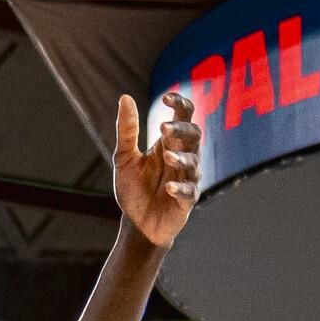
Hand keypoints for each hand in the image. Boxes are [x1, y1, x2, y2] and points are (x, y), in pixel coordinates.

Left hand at [113, 92, 200, 246]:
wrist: (136, 222)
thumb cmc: (134, 188)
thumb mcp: (124, 157)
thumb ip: (127, 130)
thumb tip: (125, 97)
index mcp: (169, 144)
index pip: (183, 117)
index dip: (180, 105)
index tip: (167, 97)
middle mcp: (182, 157)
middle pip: (193, 135)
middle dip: (181, 130)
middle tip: (163, 128)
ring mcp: (187, 179)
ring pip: (194, 163)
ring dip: (182, 159)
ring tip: (167, 157)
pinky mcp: (187, 200)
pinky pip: (189, 192)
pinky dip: (180, 188)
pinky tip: (168, 187)